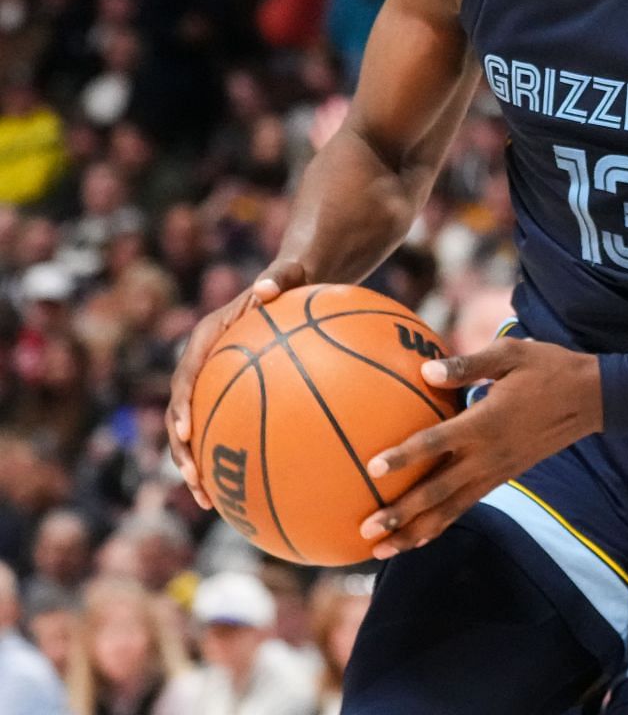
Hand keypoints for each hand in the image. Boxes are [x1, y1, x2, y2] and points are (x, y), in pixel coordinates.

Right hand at [169, 259, 303, 508]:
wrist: (298, 283)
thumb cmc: (297, 279)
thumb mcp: (291, 273)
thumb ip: (280, 277)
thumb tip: (267, 287)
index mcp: (209, 338)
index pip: (186, 375)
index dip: (182, 404)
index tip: (186, 430)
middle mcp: (205, 364)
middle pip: (181, 413)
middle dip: (181, 449)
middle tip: (193, 479)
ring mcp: (217, 384)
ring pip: (197, 431)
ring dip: (198, 466)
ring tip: (209, 501)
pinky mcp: (236, 397)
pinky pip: (230, 430)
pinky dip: (234, 458)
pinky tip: (254, 492)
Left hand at [359, 337, 602, 558]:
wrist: (591, 398)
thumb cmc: (548, 368)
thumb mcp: (511, 353)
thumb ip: (467, 364)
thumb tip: (424, 370)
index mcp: (485, 421)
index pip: (438, 442)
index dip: (405, 455)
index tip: (373, 467)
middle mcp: (488, 454)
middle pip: (438, 491)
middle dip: (401, 514)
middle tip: (366, 530)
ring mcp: (497, 471)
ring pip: (450, 509)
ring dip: (415, 531)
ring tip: (381, 551)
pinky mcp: (503, 477)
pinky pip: (466, 506)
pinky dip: (440, 525)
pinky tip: (418, 538)